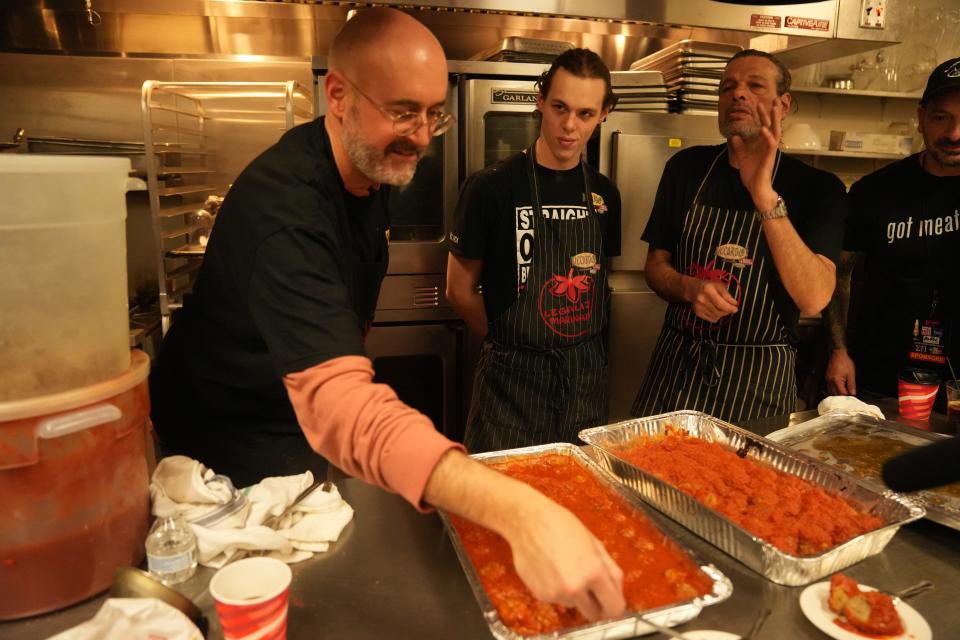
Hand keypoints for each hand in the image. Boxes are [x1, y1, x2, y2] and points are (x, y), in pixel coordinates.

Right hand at [504, 497, 625, 620]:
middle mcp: (575, 587)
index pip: (614, 608)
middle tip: (590, 588)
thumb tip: (617, 591)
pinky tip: (552, 570)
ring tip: (565, 569)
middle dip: (595, 604)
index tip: (611, 602)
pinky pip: (557, 600)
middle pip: (594, 615)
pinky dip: (557, 591)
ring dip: (575, 595)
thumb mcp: (594, 543)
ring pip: (574, 606)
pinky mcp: (540, 595)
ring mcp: (556, 594)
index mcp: (594, 572)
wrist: (527, 521)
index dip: (614, 605)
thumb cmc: (560, 525)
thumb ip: (611, 570)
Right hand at [687, 279, 738, 322]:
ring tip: (722, 308)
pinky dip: (717, 316)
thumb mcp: (719, 285)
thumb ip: (726, 294)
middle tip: (730, 308)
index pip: (720, 303)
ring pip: (716, 316)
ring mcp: (698, 307)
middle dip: (727, 311)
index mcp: (708, 289)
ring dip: (722, 314)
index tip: (735, 309)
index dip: (729, 308)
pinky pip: (712, 319)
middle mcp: (701, 299)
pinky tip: (715, 310)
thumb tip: (733, 303)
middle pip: (719, 311)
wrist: (693, 289)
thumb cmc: (708, 286)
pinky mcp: (697, 313)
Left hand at [729, 98, 781, 209]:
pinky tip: (764, 129)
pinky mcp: (769, 157)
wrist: (755, 187)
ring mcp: (769, 150)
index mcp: (761, 143)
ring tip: (774, 108)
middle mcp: (767, 145)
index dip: (761, 115)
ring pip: (775, 131)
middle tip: (775, 98)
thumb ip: (739, 146)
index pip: (763, 125)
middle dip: (772, 112)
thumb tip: (734, 136)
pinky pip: (770, 145)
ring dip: (774, 119)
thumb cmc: (751, 173)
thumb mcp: (742, 157)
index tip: (758, 102)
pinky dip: (768, 137)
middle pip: (772, 124)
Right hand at [825, 348, 856, 395]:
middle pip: (835, 394)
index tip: (851, 396)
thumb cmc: (845, 363)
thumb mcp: (851, 374)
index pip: (841, 393)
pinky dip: (833, 390)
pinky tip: (838, 389)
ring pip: (830, 392)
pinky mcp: (827, 378)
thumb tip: (853, 393)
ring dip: (836, 394)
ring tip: (843, 393)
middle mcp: (830, 382)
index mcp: (836, 381)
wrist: (837, 355)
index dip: (847, 396)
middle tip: (848, 396)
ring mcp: (827, 380)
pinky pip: (829, 387)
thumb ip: (851, 385)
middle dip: (841, 396)